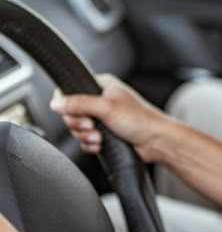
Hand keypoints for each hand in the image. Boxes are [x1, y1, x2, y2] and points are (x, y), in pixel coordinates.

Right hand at [49, 73, 169, 162]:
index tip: (79, 114)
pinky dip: (90, 144)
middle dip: (79, 125)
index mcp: (101, 85)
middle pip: (70, 113)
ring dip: (85, 136)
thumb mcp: (106, 108)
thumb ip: (79, 104)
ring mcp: (102, 117)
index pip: (69, 91)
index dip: (68, 106)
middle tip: (92, 127)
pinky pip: (85, 140)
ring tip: (99, 138)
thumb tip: (55, 103)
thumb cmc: (140, 120)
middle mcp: (100, 99)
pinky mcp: (104, 133)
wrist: (157, 141)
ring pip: (78, 128)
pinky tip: (100, 145)